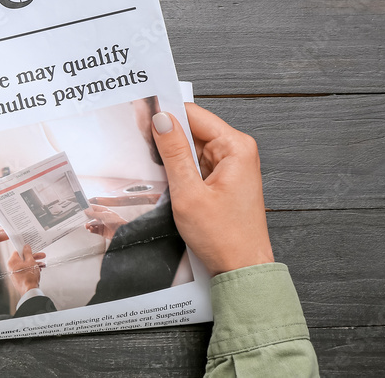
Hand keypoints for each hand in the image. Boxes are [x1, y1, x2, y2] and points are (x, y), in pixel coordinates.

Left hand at [7, 243, 45, 293]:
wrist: (29, 291)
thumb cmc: (29, 276)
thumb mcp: (31, 261)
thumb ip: (28, 253)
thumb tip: (26, 247)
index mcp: (12, 261)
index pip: (18, 251)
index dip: (26, 250)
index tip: (32, 249)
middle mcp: (11, 267)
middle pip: (23, 258)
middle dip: (33, 257)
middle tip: (41, 256)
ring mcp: (14, 274)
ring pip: (25, 265)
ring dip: (34, 264)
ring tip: (42, 265)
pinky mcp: (18, 279)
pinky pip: (24, 271)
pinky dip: (31, 269)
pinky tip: (38, 270)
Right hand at [84, 204, 126, 239]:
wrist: (122, 231)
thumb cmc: (117, 221)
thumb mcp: (104, 215)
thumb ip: (94, 213)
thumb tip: (87, 211)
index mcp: (103, 211)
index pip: (93, 208)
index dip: (87, 208)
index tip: (81, 209)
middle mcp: (101, 217)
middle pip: (91, 216)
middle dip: (86, 218)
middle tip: (82, 219)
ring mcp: (101, 224)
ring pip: (92, 224)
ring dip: (88, 225)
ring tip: (87, 226)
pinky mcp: (101, 231)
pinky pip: (94, 230)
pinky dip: (91, 230)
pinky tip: (90, 229)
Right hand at [152, 103, 274, 276]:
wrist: (241, 269)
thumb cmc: (224, 237)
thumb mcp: (189, 192)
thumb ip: (173, 152)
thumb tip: (161, 120)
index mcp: (236, 147)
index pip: (194, 114)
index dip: (166, 115)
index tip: (143, 120)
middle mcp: (238, 151)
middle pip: (193, 128)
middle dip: (169, 138)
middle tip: (146, 151)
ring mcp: (232, 165)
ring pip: (193, 146)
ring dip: (174, 156)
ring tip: (164, 175)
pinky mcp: (225, 178)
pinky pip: (197, 162)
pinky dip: (182, 168)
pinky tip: (173, 182)